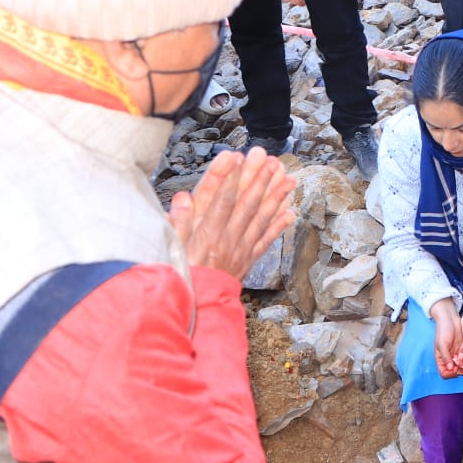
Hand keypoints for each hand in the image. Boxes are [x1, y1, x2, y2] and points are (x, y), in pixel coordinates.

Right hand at [169, 147, 295, 279]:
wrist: (196, 306)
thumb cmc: (180, 276)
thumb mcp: (171, 250)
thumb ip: (177, 224)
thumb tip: (182, 198)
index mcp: (208, 235)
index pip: (222, 200)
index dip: (230, 177)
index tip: (237, 156)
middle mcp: (229, 239)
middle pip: (247, 204)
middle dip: (259, 179)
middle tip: (270, 159)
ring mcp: (242, 248)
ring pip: (262, 218)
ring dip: (276, 197)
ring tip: (289, 178)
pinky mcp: (248, 258)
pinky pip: (266, 239)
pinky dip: (279, 225)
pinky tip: (290, 211)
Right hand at [429, 299, 462, 377]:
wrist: (449, 319)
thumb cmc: (443, 331)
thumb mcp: (442, 344)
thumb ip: (446, 357)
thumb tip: (451, 368)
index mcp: (440, 359)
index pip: (444, 373)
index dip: (450, 374)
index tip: (456, 369)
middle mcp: (447, 358)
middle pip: (453, 372)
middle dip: (459, 371)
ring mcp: (454, 354)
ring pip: (459, 367)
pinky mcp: (460, 349)